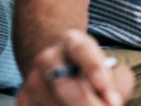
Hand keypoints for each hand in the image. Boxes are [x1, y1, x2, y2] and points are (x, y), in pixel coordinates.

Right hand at [16, 29, 134, 105]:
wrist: (63, 70)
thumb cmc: (95, 72)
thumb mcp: (111, 70)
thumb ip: (115, 83)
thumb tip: (110, 102)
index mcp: (73, 41)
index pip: (81, 50)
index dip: (93, 67)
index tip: (104, 86)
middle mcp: (49, 57)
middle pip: (66, 84)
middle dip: (87, 103)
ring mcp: (33, 78)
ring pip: (56, 103)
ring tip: (91, 104)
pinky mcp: (24, 98)